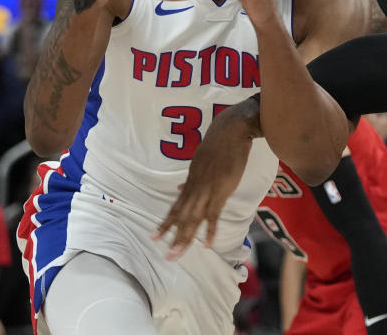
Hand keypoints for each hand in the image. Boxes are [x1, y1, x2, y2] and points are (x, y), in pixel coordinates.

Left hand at [155, 104, 256, 259]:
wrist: (232, 130)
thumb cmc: (220, 142)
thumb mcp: (200, 160)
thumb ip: (192, 177)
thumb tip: (180, 188)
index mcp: (191, 180)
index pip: (177, 206)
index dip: (166, 223)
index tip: (155, 237)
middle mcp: (195, 187)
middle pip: (182, 217)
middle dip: (173, 237)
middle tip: (167, 256)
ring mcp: (207, 190)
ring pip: (193, 219)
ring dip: (185, 238)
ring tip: (177, 254)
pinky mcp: (221, 191)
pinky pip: (214, 214)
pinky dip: (210, 230)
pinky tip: (207, 245)